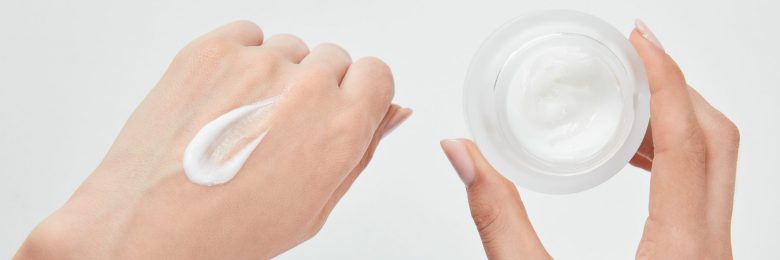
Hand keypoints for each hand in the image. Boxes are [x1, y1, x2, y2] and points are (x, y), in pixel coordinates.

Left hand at [16, 21, 410, 258]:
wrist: (148, 226)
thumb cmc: (227, 230)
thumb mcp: (314, 207)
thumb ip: (360, 151)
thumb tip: (389, 114)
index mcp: (341, 128)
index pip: (377, 74)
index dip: (360, 92)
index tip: (344, 103)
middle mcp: (305, 89)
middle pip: (333, 58)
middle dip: (317, 87)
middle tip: (283, 126)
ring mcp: (256, 65)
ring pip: (289, 47)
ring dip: (277, 74)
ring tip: (245, 118)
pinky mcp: (211, 51)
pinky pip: (247, 34)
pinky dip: (241, 57)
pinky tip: (225, 98)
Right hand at [441, 20, 738, 258]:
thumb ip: (496, 215)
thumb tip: (463, 155)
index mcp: (679, 252)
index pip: (687, 140)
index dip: (664, 78)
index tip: (639, 41)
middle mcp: (712, 252)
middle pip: (716, 141)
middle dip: (673, 89)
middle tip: (630, 59)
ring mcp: (714, 259)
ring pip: (719, 166)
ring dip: (676, 123)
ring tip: (623, 104)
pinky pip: (708, 191)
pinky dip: (678, 158)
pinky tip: (636, 158)